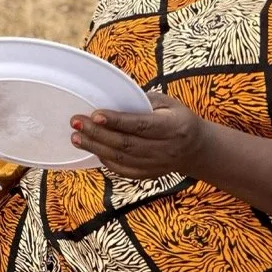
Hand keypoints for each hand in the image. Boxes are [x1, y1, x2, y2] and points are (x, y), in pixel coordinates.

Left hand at [71, 93, 210, 178]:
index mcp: (173, 127)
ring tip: (76, 137)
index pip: (141, 125)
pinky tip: (91, 149)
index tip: (95, 115)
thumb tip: (111, 97)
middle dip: (98, 134)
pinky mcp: (148, 175)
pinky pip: (123, 170)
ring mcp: (156, 165)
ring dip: (95, 148)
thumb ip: (143, 101)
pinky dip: (105, 160)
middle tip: (76, 122)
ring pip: (121, 159)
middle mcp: (165, 149)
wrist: (195, 148)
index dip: (117, 121)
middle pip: (126, 144)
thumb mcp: (168, 103)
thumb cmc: (176, 118)